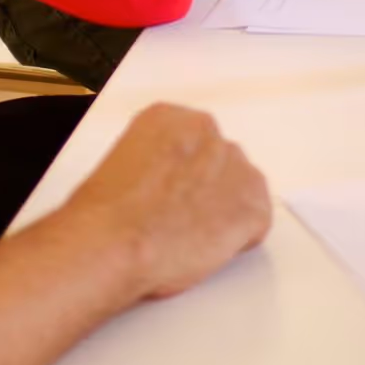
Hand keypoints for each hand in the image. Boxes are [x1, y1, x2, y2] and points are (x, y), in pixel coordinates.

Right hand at [65, 104, 270, 301]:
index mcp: (170, 117)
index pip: (192, 142)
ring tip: (190, 236)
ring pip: (240, 188)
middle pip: (219, 162)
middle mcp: (208, 132)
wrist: (116, 241)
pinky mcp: (253, 205)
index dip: (181, 176)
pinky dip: (238, 239)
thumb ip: (155, 163)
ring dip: (223, 210)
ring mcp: (235, 166)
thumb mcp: (122, 164)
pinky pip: (256, 221)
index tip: (168, 194)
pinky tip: (207, 247)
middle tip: (180, 218)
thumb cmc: (107, 213)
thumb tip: (164, 185)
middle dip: (206, 189)